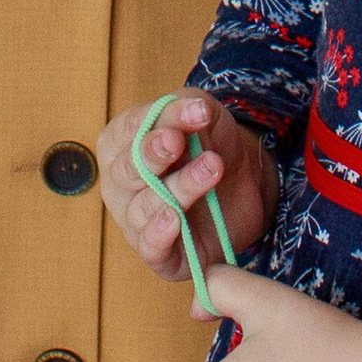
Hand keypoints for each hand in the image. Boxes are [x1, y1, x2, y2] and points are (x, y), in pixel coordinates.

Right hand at [100, 91, 279, 283]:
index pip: (128, 130)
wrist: (242, 187)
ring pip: (144, 207)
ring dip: (179, 187)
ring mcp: (134, 222)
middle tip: (178, 141)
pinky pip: (151, 247)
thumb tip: (195, 109)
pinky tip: (175, 219)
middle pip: (128, 170)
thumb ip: (193, 107)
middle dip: (153, 154)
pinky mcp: (160, 254)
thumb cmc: (208, 146)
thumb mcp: (204, 116)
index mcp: (120, 145)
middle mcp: (120, 186)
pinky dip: (160, 234)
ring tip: (211, 169)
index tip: (195, 112)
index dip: (157, 121)